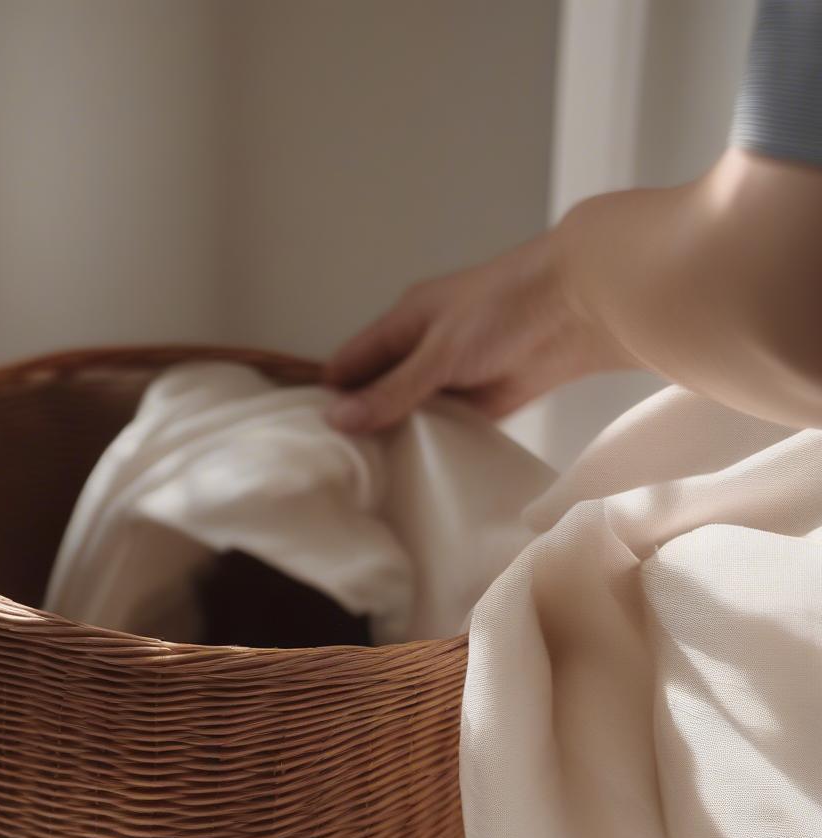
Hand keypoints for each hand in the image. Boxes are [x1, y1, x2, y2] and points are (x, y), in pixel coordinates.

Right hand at [327, 147, 821, 433]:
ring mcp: (453, 376)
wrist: (580, 304)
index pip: (349, 363)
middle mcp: (421, 349)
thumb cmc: (502, 311)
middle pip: (378, 391)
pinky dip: (436, 445)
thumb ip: (391, 391)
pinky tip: (419, 474)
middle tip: (338, 470)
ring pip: (413, 412)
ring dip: (400, 438)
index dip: (330, 397)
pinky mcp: (486, 400)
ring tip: (373, 481)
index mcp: (401, 324)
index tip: (310, 439)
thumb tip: (337, 419)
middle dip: (362, 423)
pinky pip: (450, 426)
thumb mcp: (437, 353)